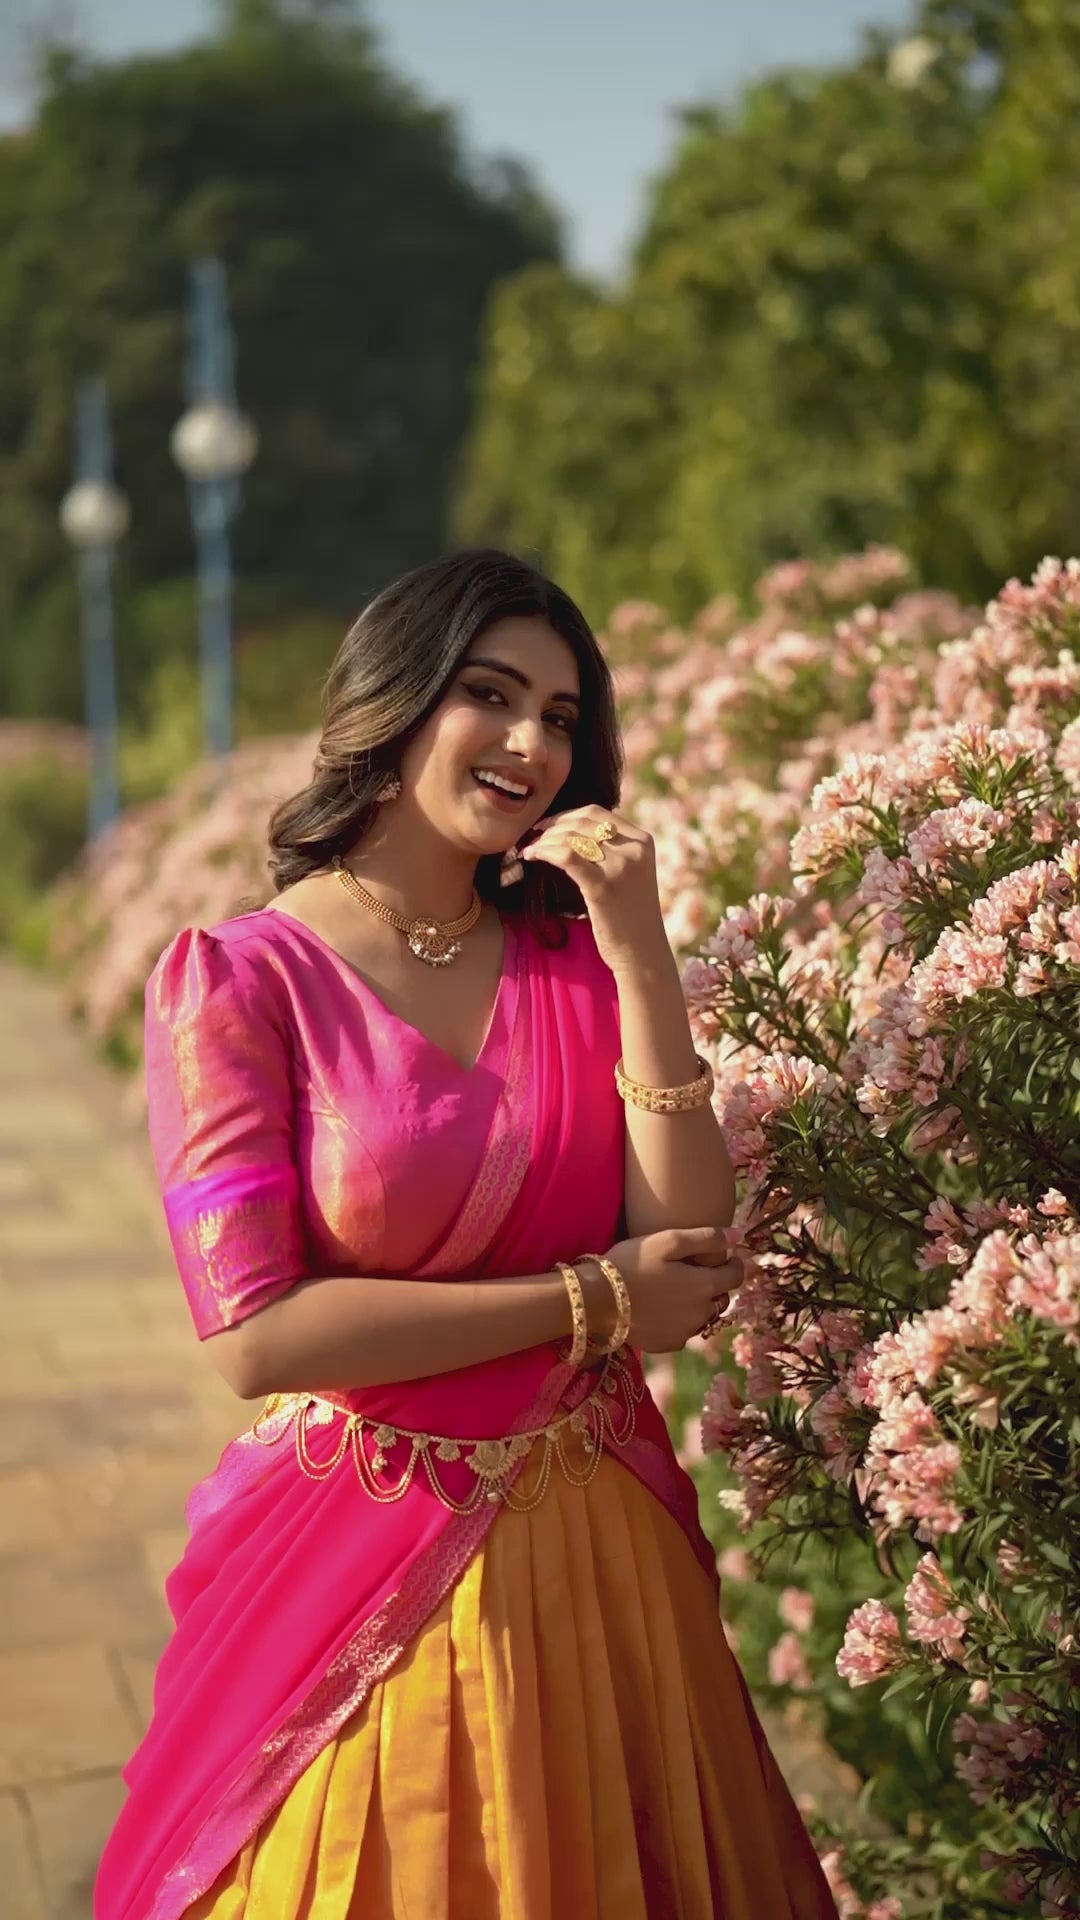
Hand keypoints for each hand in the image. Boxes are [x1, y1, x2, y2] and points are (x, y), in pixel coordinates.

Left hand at [520, 804, 667, 975]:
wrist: (642, 953)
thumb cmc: (630, 917)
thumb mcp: (630, 873)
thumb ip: (612, 850)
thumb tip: (573, 831)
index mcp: (642, 840)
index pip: (596, 813)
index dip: (565, 815)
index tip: (546, 826)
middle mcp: (634, 849)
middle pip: (582, 821)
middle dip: (551, 825)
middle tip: (533, 836)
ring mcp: (621, 867)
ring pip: (571, 837)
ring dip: (544, 839)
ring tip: (530, 848)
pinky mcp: (603, 887)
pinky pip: (566, 856)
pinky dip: (544, 851)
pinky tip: (531, 856)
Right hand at [580, 1226, 742, 1353]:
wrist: (597, 1299)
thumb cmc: (631, 1263)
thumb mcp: (668, 1241)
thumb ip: (707, 1237)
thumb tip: (739, 1235)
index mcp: (704, 1286)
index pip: (736, 1276)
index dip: (734, 1264)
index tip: (726, 1256)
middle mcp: (700, 1314)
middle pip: (721, 1299)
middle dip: (716, 1285)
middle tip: (695, 1271)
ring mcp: (684, 1333)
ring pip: (703, 1317)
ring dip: (698, 1304)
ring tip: (676, 1290)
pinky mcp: (667, 1344)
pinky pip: (684, 1332)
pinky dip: (680, 1321)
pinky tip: (662, 1309)